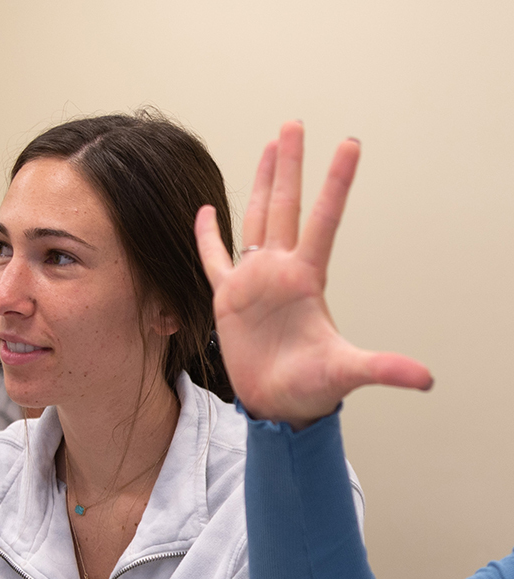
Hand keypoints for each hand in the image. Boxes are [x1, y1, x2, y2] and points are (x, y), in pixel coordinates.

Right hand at [194, 122, 431, 428]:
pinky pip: (214, 260)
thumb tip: (425, 380)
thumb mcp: (347, 373)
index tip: (349, 144)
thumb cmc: (311, 387)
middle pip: (284, 208)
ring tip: (268, 147)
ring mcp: (254, 282)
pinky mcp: (228, 299)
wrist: (279, 403)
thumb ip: (383, 368)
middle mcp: (281, 272)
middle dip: (290, 166)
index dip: (335, 183)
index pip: (323, 221)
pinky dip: (207, 237)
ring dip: (260, 184)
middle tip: (293, 124)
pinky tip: (204, 211)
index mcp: (307, 280)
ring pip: (254, 221)